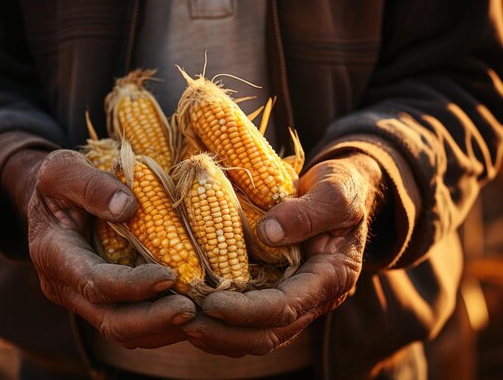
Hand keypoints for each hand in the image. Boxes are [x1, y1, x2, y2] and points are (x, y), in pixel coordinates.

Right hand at [3, 149, 196, 348]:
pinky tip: (194, 313)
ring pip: (125, 332)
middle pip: (110, 321)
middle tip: (193, 309)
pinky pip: (134, 326)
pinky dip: (163, 325)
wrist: (49, 204)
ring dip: (164, 329)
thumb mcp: (62, 170)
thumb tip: (128, 208)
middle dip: (153, 320)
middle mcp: (67, 288)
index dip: (132, 285)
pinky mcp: (104, 304)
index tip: (169, 276)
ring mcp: (85, 301)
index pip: (93, 283)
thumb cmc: (57, 183)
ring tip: (202, 316)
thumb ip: (89, 185)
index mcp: (54, 255)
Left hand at [181, 153, 384, 355]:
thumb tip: (268, 234)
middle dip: (224, 334)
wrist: (342, 192)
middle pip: (267, 334)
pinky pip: (248, 321)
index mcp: (330, 278)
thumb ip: (308, 212)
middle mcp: (312, 298)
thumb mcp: (336, 192)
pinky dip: (220, 323)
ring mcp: (293, 299)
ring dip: (218, 335)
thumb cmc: (342, 187)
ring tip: (181, 321)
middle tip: (185, 321)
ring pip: (255, 335)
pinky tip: (192, 310)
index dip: (247, 312)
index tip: (211, 303)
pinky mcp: (275, 292)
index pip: (286, 308)